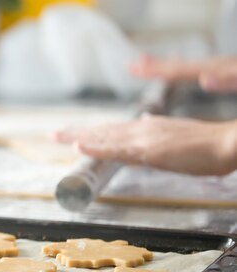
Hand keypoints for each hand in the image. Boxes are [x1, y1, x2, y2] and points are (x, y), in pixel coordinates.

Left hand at [54, 115, 236, 175]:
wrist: (228, 143)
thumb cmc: (207, 144)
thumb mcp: (177, 137)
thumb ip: (158, 131)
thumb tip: (144, 121)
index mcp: (147, 128)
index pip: (112, 130)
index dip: (90, 132)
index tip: (71, 134)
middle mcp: (141, 130)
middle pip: (102, 131)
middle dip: (76, 133)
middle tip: (52, 134)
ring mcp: (143, 139)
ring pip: (103, 137)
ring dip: (78, 136)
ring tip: (56, 136)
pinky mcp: (148, 150)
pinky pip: (116, 149)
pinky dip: (96, 147)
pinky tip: (79, 146)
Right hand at [130, 54, 236, 93]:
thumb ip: (225, 81)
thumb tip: (204, 79)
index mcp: (211, 69)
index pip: (176, 71)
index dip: (153, 71)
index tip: (134, 70)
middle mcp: (210, 65)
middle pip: (174, 66)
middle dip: (150, 67)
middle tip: (128, 66)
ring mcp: (215, 66)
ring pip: (182, 66)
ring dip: (161, 65)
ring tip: (143, 61)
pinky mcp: (221, 69)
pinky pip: (193, 69)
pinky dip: (178, 68)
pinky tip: (174, 68)